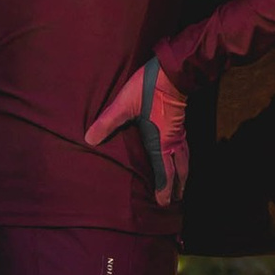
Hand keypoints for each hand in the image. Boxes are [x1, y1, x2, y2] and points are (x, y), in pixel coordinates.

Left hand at [83, 54, 189, 207]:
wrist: (172, 70)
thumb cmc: (147, 88)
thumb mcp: (123, 104)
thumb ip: (107, 122)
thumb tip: (89, 139)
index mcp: (161, 142)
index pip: (165, 172)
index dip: (165, 189)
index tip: (165, 203)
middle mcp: (173, 141)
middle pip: (180, 170)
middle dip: (179, 186)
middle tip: (178, 200)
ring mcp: (179, 132)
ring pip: (185, 159)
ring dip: (184, 173)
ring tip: (183, 184)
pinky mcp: (181, 122)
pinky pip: (185, 147)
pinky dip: (185, 158)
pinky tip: (180, 155)